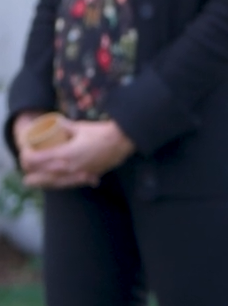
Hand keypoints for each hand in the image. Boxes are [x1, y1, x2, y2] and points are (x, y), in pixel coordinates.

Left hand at [17, 117, 134, 188]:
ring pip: (55, 183)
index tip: (26, 152)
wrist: (124, 141)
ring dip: (43, 182)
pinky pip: (69, 183)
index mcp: (65, 154)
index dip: (27, 157)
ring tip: (35, 181)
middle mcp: (69, 167)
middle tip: (27, 169)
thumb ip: (65, 126)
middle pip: (42, 175)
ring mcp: (79, 174)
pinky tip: (58, 181)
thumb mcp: (80, 126)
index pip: (37, 160)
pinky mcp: (88, 176)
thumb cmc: (102, 132)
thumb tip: (55, 122)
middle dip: (31, 173)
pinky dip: (60, 183)